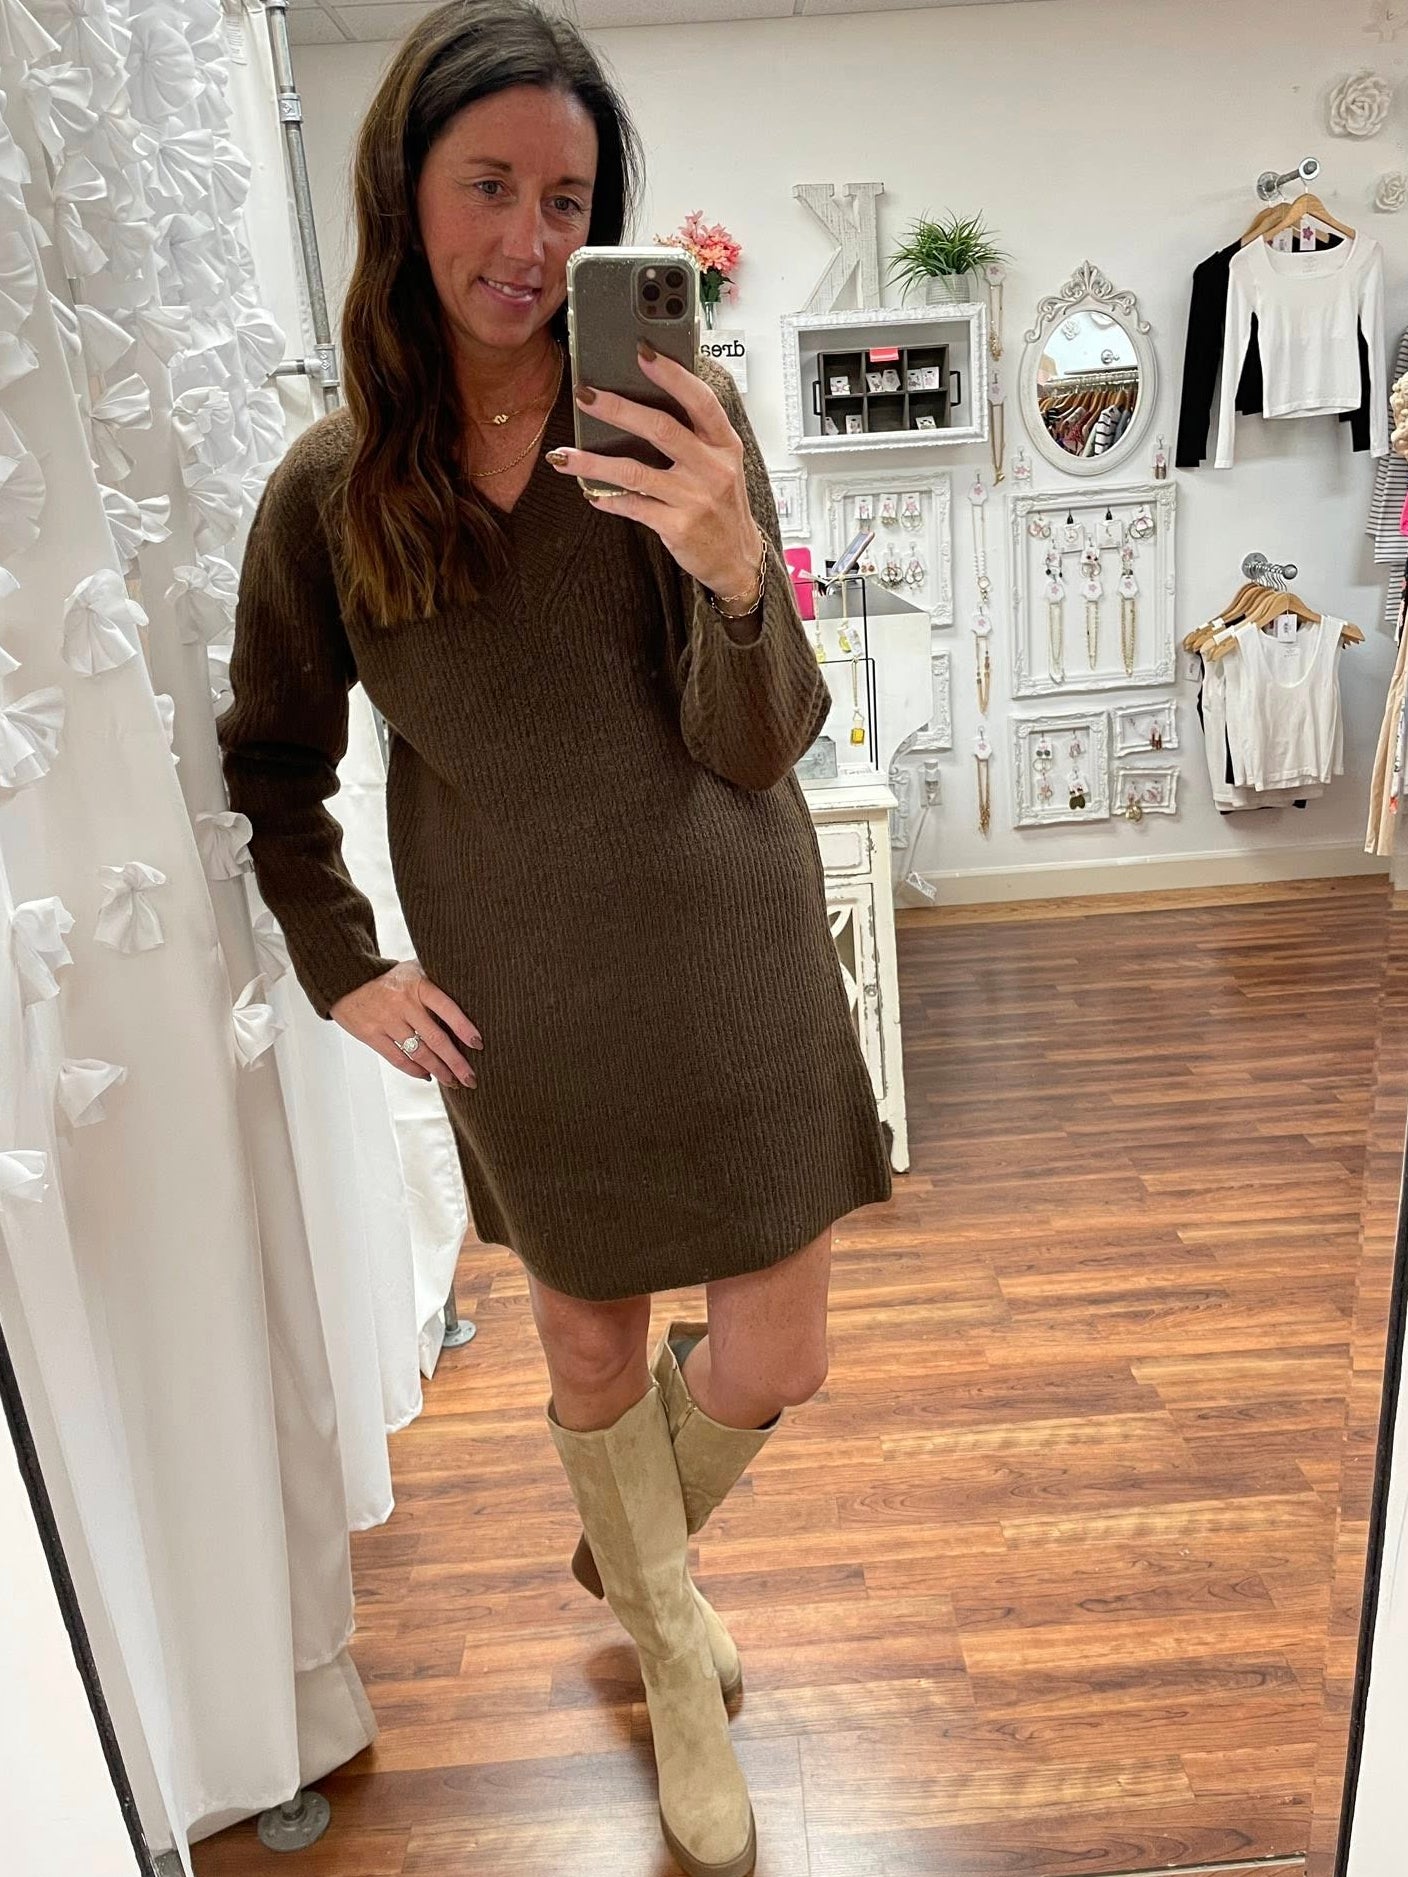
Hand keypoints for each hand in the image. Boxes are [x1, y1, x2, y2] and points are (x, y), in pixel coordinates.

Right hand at [330, 960, 482, 1088]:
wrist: (346, 978)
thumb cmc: (388, 977)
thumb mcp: (413, 970)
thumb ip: (436, 981)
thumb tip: (469, 995)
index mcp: (419, 985)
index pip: (447, 1008)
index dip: (464, 1027)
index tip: (478, 1044)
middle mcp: (404, 1004)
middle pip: (436, 1038)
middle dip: (456, 1062)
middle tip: (470, 1078)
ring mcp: (387, 1020)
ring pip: (419, 1052)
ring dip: (438, 1070)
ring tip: (452, 1081)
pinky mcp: (372, 1034)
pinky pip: (397, 1058)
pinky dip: (414, 1070)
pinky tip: (427, 1076)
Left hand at [546, 348, 764, 598]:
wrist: (736, 559)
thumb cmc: (723, 505)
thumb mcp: (722, 464)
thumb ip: (695, 434)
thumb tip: (647, 398)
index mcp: (724, 444)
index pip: (700, 401)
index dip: (672, 375)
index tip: (643, 352)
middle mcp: (712, 469)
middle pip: (661, 429)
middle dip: (618, 409)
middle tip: (586, 395)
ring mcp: (695, 499)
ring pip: (636, 471)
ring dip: (594, 462)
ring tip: (564, 455)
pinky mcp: (677, 526)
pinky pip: (633, 506)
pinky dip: (607, 498)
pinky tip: (590, 492)